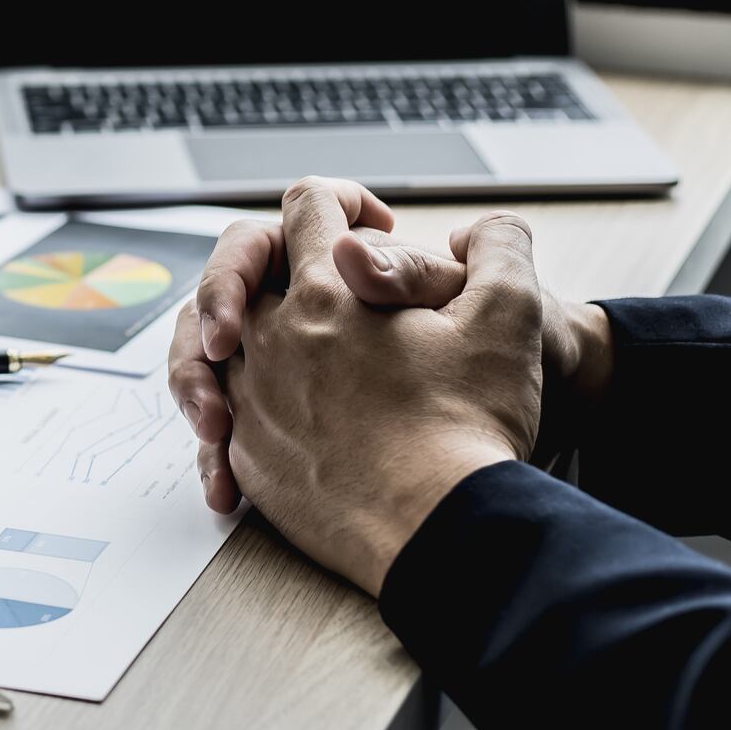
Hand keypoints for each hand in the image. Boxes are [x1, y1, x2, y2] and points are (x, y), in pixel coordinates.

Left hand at [217, 181, 548, 594]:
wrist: (441, 528)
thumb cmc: (473, 424)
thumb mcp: (510, 315)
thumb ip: (499, 249)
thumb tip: (486, 229)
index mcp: (327, 289)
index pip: (306, 208)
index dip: (340, 202)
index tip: (372, 226)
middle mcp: (272, 337)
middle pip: (242, 269)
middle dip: (275, 263)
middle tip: (316, 284)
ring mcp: (252, 397)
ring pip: (219, 342)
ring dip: (245, 335)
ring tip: (289, 353)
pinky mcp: (247, 455)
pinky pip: (221, 415)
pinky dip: (237, 407)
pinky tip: (279, 421)